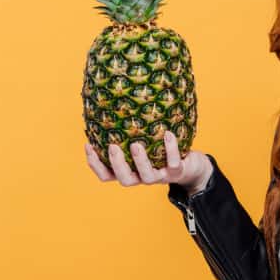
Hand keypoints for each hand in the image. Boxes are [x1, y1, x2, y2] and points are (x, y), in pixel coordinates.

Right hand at [84, 131, 211, 194]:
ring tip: (136, 144)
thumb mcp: (144, 141)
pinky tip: (168, 133)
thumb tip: (112, 99)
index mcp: (130, 171)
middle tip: (113, 146)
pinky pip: (173, 163)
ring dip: (140, 161)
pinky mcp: (177, 172)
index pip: (106, 175)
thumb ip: (128, 131)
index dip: (95, 164)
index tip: (88, 145)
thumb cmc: (161, 150)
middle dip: (117, 164)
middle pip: (125, 180)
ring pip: (147, 177)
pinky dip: (170, 149)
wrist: (192, 166)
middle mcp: (142, 177)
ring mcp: (160, 177)